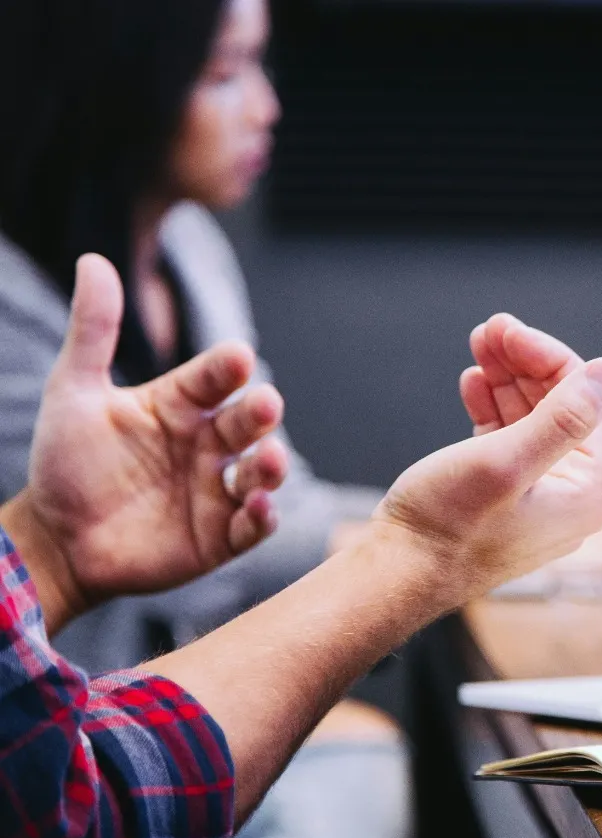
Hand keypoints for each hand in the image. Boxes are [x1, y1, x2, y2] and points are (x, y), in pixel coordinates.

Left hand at [3, 255, 288, 631]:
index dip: (227, 368)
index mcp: (179, 406)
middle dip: (260, 413)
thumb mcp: (73, 393)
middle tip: (266, 404)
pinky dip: (262, 517)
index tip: (238, 357)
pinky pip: (251, 526)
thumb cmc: (66, 464)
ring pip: (259, 473)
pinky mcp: (220, 537)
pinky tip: (259, 507)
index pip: (213, 378)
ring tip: (270, 460)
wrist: (56, 540)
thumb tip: (93, 260)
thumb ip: (92, 332)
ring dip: (271, 466)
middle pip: (246, 423)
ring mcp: (216, 491)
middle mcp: (206, 444)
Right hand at [373, 314, 601, 603]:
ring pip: (532, 419)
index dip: (550, 358)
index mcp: (587, 492)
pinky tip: (474, 384)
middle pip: (561, 407)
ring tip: (479, 347)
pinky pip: (509, 440)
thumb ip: (563, 418)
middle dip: (525, 364)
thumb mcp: (506, 462)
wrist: (397, 574)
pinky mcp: (504, 496)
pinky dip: (493, 408)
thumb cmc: (446, 527)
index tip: (508, 330)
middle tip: (490, 330)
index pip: (588, 403)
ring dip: (507, 379)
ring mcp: (537, 497)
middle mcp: (570, 496)